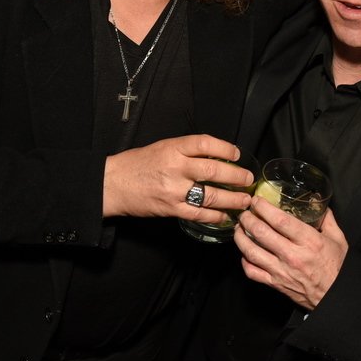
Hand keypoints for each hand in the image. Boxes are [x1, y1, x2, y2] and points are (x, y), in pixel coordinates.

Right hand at [102, 135, 252, 223]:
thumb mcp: (161, 147)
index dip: (226, 149)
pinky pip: (198, 214)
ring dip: (232, 199)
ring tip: (244, 200)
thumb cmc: (136, 164)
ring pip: (210, 195)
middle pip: (214, 171)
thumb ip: (186, 151)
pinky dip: (215, 216)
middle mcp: (174, 167)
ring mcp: (173, 190)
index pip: (206, 144)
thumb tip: (216, 156)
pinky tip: (224, 216)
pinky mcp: (170, 208)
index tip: (236, 154)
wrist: (112, 184)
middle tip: (248, 179)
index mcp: (172, 147)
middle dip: (236, 177)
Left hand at [234, 199, 347, 309]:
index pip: (280, 221)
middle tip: (245, 212)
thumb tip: (317, 202)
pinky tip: (246, 253)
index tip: (257, 200)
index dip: (264, 208)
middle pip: (261, 233)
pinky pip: (252, 272)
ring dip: (240, 237)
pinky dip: (244, 261)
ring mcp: (281, 271)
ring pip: (251, 252)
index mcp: (309, 241)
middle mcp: (292, 256)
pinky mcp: (275, 283)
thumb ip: (327, 219)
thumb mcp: (338, 239)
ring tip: (239, 228)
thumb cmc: (338, 268)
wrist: (336, 297)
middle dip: (248, 219)